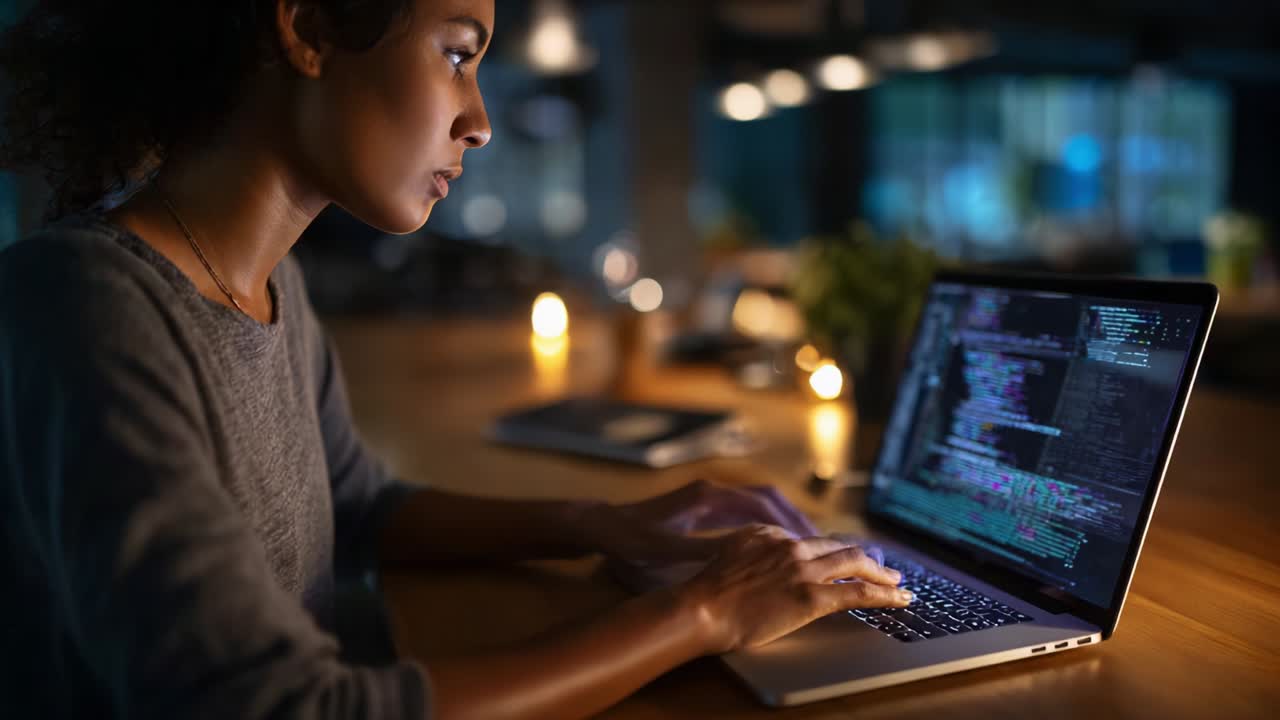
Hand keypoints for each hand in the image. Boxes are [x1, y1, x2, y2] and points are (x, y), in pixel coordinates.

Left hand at [580, 479, 820, 567]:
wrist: (602, 525)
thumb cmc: (630, 538)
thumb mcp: (665, 550)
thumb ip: (702, 551)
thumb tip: (742, 558)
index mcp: (708, 497)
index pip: (762, 503)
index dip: (791, 522)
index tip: (814, 541)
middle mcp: (713, 492)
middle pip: (768, 499)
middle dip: (796, 520)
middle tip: (823, 544)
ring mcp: (709, 498)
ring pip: (759, 505)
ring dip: (784, 523)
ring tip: (809, 548)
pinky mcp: (704, 508)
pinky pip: (746, 513)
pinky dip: (766, 527)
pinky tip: (777, 549)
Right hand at [678, 524, 910, 653]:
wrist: (701, 607)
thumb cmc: (707, 591)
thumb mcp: (728, 556)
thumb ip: (752, 554)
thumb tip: (765, 566)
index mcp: (770, 533)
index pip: (811, 543)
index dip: (830, 555)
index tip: (841, 564)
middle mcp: (790, 545)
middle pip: (839, 548)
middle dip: (865, 558)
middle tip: (883, 568)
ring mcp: (803, 570)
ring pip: (855, 564)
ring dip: (882, 573)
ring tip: (898, 583)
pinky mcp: (811, 596)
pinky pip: (857, 593)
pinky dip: (884, 595)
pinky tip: (899, 599)